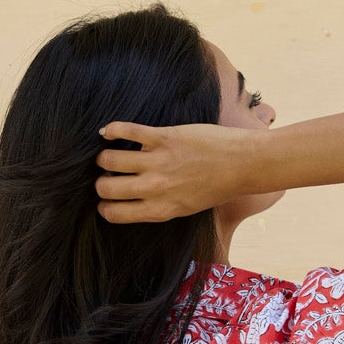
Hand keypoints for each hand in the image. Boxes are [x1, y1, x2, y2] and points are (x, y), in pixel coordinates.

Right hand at [94, 120, 260, 222]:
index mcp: (160, 210)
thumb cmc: (218, 186)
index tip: (105, 197)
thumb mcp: (186, 207)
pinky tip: (109, 132)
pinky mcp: (163, 138)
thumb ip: (158, 206)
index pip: (114, 213)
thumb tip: (132, 200)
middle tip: (107, 174)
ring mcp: (158, 162)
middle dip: (100, 181)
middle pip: (105, 187)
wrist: (243, 164)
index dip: (103, 205)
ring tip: (108, 152)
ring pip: (108, 160)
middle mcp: (155, 189)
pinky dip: (112, 130)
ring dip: (103, 156)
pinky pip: (125, 131)